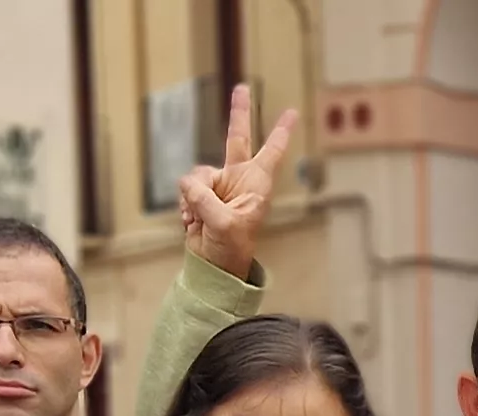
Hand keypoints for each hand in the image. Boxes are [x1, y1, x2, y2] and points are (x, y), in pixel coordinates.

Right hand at [176, 84, 297, 283]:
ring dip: (193, 196)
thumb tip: (186, 182)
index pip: (272, 153)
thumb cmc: (231, 248)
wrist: (214, 265)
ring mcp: (220, 185)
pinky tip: (192, 222)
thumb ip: (204, 199)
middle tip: (243, 88)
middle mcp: (240, 179)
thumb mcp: (223, 224)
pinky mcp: (202, 194)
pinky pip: (186, 188)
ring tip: (199, 219)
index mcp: (257, 185)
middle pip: (238, 138)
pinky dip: (185, 205)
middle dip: (239, 113)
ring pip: (198, 173)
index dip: (281, 132)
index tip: (292, 112)